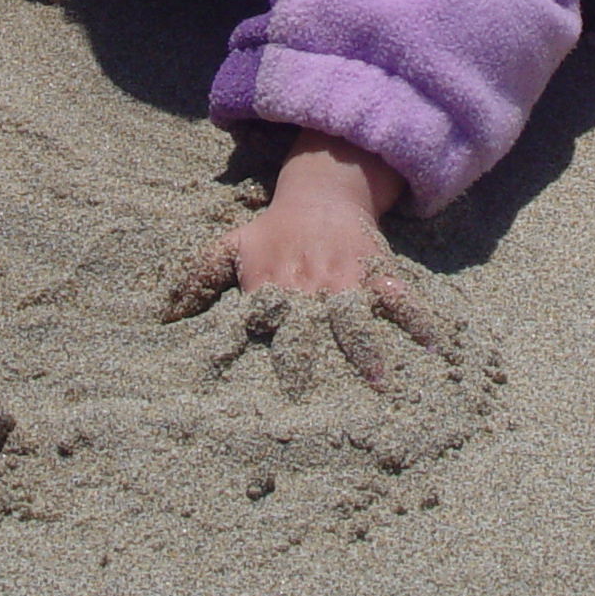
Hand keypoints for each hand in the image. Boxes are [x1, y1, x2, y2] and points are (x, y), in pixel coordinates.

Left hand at [163, 134, 442, 386]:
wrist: (324, 190)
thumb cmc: (273, 231)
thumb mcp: (231, 247)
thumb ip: (198, 281)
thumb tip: (162, 319)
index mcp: (268, 284)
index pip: (254, 321)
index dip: (245, 350)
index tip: (235, 388)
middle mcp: (306, 285)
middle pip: (305, 328)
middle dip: (307, 362)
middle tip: (306, 404)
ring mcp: (344, 279)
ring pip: (353, 317)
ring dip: (365, 350)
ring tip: (379, 384)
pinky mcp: (377, 272)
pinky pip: (399, 299)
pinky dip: (416, 320)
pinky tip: (432, 348)